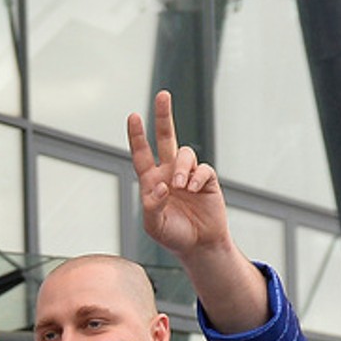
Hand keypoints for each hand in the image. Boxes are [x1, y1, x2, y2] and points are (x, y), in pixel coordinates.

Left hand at [129, 90, 265, 331]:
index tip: (133, 116)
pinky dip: (197, 177)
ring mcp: (188, 174)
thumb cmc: (172, 235)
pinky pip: (202, 169)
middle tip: (162, 95)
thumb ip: (152, 205)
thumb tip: (160, 185)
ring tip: (180, 186)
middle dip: (164, 116)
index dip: (137, 136)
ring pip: (184, 154)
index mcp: (151, 181)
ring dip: (180, 167)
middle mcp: (169, 173)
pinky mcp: (206, 180)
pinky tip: (193, 189)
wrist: (198, 245)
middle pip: (166, 137)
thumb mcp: (153, 225)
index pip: (141, 154)